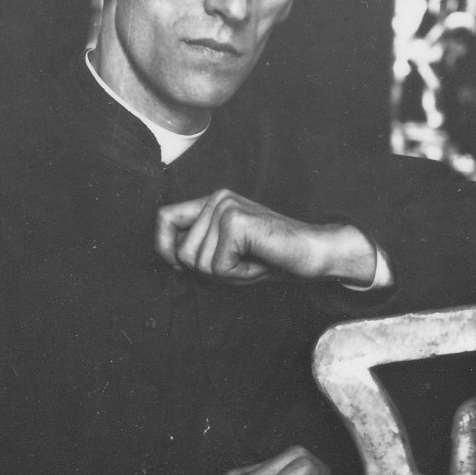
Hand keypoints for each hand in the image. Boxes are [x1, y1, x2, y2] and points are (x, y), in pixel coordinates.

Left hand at [157, 190, 376, 285]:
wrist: (312, 255)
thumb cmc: (271, 259)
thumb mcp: (225, 255)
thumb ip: (198, 250)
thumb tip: (169, 258)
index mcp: (213, 203)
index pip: (164, 218)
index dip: (163, 247)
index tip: (179, 266)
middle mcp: (217, 199)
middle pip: (182, 252)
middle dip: (209, 271)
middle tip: (241, 263)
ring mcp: (226, 207)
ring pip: (198, 262)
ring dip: (226, 274)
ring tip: (251, 260)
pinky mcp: (235, 221)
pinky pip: (217, 267)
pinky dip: (236, 275)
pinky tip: (257, 261)